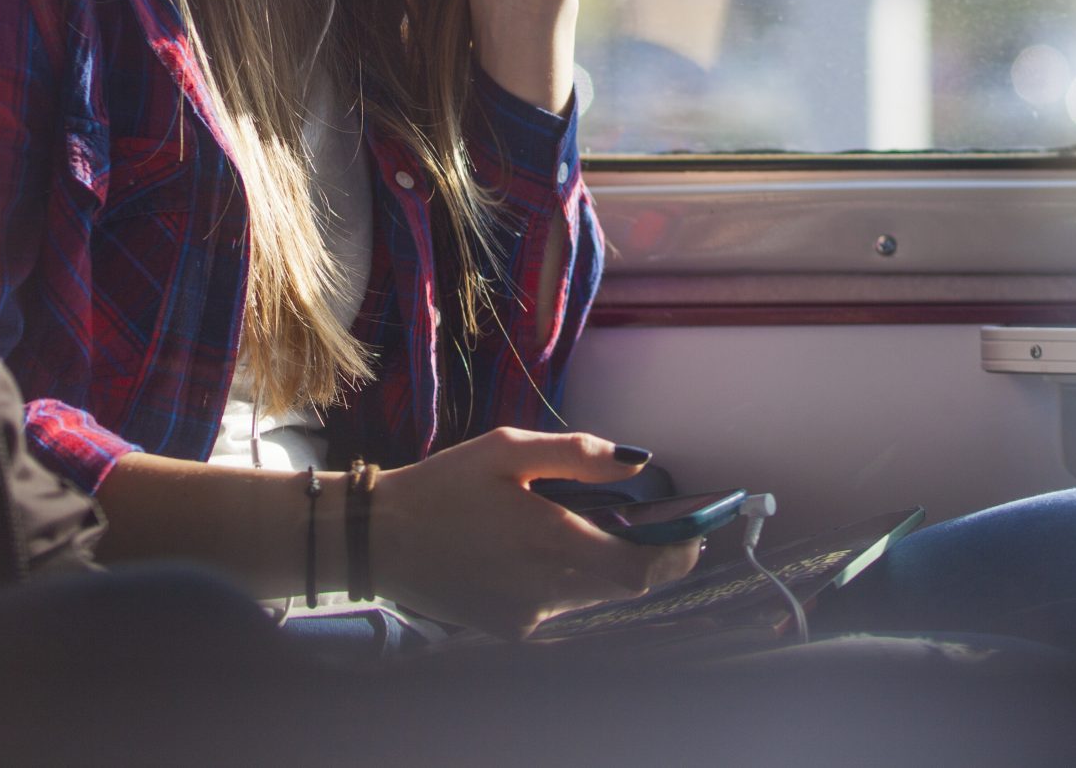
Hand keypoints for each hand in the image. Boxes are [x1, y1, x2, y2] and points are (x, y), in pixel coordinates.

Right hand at [373, 428, 698, 638]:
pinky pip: (558, 604)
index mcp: (551, 541)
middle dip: (646, 557)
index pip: (640, 571)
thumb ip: (577, 455)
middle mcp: (546, 589)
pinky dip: (564, 579)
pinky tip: (530, 550)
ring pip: (592, 594)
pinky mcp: (510, 627)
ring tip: (574, 525)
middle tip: (649, 525)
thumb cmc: (444, 486)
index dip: (676, 557)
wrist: (380, 539)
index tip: (695, 535)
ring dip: (601, 565)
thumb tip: (639, 460)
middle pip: (624, 586)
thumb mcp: (507, 449)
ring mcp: (528, 615)